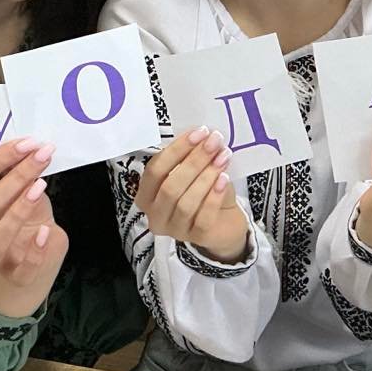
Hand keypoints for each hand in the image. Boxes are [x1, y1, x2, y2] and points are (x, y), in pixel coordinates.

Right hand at [0, 139, 67, 317]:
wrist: (31, 258)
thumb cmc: (20, 218)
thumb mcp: (15, 193)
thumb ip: (13, 175)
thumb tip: (26, 146)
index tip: (27, 143)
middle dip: (16, 178)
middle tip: (41, 157)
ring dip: (18, 212)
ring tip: (41, 188)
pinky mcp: (14, 277)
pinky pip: (21, 267)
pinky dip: (34, 249)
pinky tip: (46, 231)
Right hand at [136, 126, 249, 263]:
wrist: (224, 222)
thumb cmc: (204, 192)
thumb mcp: (193, 173)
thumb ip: (191, 158)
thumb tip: (204, 137)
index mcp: (147, 194)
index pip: (155, 170)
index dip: (176, 150)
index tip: (199, 132)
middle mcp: (155, 214)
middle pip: (170, 186)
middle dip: (193, 161)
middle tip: (214, 143)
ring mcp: (174, 229)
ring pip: (185, 203)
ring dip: (205, 177)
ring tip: (222, 158)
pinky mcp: (195, 238)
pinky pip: (203, 218)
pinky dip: (213, 197)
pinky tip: (223, 179)